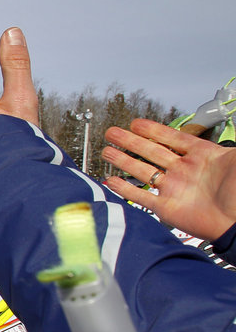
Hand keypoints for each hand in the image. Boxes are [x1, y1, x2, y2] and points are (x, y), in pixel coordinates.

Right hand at [102, 118, 235, 240]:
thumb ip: (227, 145)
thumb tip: (227, 123)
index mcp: (203, 157)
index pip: (172, 138)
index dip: (153, 130)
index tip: (136, 123)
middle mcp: (185, 172)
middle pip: (151, 151)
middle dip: (130, 141)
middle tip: (113, 133)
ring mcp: (174, 189)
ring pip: (142, 171)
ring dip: (124, 161)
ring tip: (108, 152)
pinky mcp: (167, 208)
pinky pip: (142, 197)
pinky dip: (126, 189)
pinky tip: (114, 181)